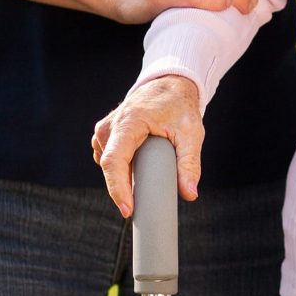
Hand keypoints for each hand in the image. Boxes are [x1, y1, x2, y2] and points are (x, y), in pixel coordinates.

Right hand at [92, 75, 204, 211]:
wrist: (169, 85)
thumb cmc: (180, 107)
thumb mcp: (192, 134)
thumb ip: (190, 164)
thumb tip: (190, 194)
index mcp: (128, 123)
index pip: (114, 162)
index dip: (118, 189)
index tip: (127, 210)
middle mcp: (109, 126)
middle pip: (110, 168)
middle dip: (123, 190)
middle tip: (143, 207)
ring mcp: (104, 130)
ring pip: (109, 165)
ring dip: (125, 177)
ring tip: (148, 174)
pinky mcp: (105, 135)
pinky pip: (109, 160)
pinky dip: (123, 168)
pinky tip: (139, 166)